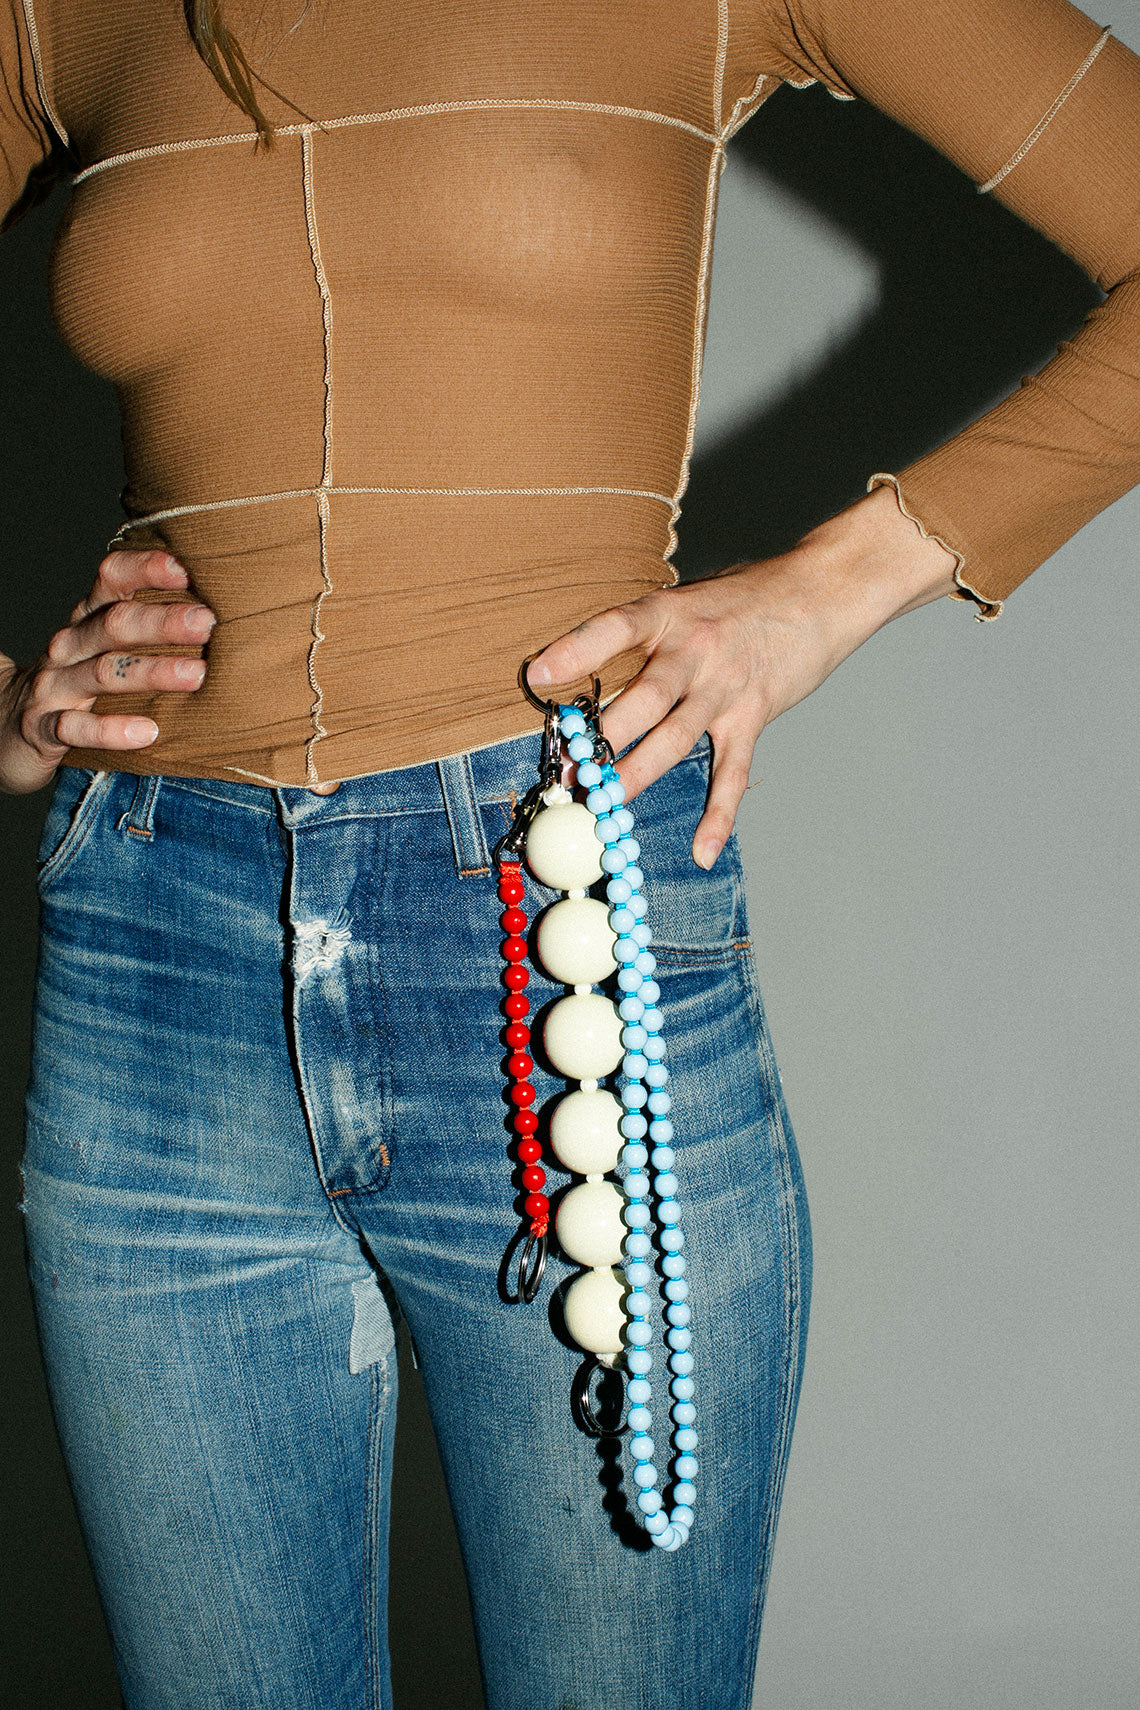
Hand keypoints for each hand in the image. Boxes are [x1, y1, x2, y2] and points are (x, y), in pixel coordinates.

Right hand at [0, 547, 214, 793]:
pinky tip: (149, 732)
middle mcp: (69, 645)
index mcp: (88, 618)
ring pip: (102, 673)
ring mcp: (54, 686)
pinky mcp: (42, 727)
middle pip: (114, 625)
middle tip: (208, 623)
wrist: (9, 724)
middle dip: (162, 622)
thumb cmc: (81, 679)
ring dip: (151, 672)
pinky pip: (76, 729)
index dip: (145, 569)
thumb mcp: (108, 646)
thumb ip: (151, 626)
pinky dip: (112, 730)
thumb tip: (227, 607)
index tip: (187, 569)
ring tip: (195, 676)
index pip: (110, 578)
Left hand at [526, 486, 959, 866]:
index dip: (575, 651)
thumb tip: (581, 669)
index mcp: (669, 613)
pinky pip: (732, 772)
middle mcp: (695, 650)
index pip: (615, 628)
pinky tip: (701, 850)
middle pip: (644, 698)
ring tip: (605, 804)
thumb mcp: (685, 600)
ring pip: (677, 738)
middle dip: (603, 738)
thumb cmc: (742, 598)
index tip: (536, 677)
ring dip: (639, 773)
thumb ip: (643, 636)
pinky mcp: (753, 716)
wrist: (820, 592)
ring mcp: (725, 687)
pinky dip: (718, 814)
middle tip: (569, 771)